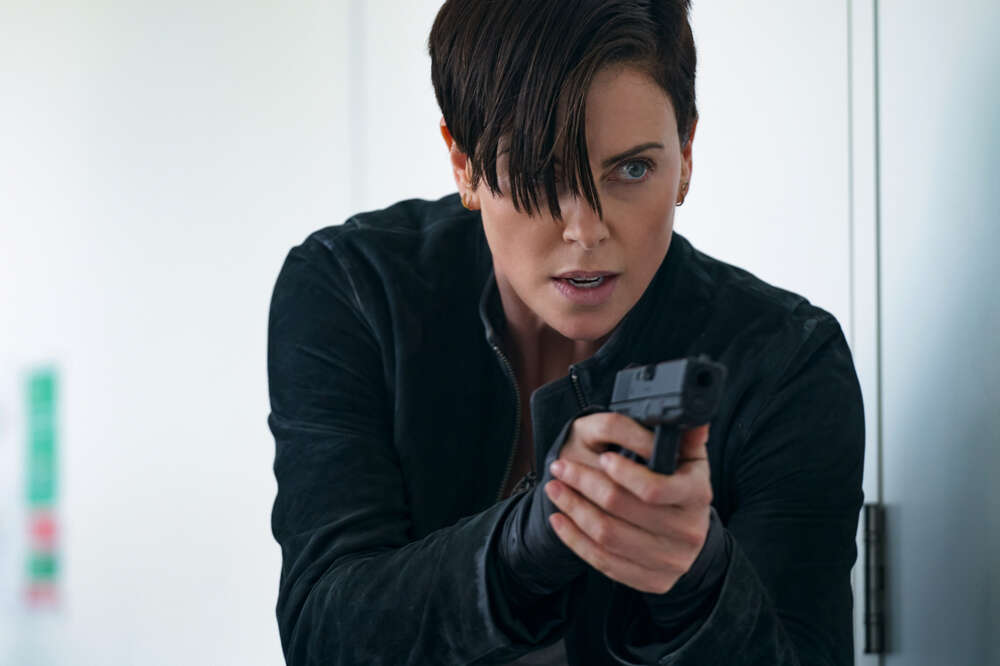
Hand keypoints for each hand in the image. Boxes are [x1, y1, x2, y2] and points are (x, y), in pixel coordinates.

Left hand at [544, 412, 711, 594]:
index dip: (624, 473)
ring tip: (554, 488)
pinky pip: (603, 561)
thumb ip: (684, 435)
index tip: (601, 456)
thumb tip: (690, 415)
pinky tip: (559, 518)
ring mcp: (669, 560)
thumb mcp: (688, 458)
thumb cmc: (681, 486)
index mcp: (697, 495)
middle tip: (560, 466)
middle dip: (584, 483)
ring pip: (607, 534)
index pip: (655, 488)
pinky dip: (574, 539)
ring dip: (573, 509)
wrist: (689, 535)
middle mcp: (687, 531)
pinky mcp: (651, 580)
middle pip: (622, 508)